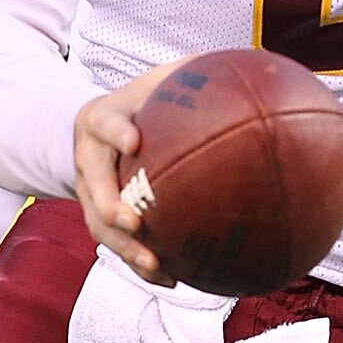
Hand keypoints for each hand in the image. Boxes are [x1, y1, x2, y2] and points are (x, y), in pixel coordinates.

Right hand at [72, 64, 174, 282]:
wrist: (97, 126)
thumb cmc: (139, 102)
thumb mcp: (159, 81)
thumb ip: (194, 73)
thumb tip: (253, 63)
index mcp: (101, 120)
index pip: (105, 124)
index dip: (116, 132)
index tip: (135, 139)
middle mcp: (89, 160)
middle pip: (92, 187)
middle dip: (110, 207)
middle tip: (133, 221)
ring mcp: (89, 193)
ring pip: (99, 226)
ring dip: (126, 249)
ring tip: (155, 266)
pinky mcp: (99, 218)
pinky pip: (118, 246)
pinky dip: (143, 266)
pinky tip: (175, 280)